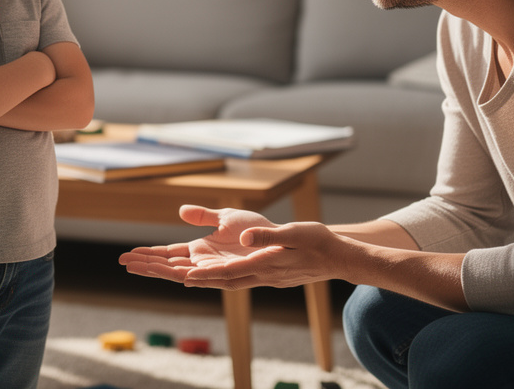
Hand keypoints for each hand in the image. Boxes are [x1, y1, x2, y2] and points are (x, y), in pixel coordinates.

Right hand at [118, 205, 276, 283]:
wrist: (284, 239)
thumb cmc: (257, 230)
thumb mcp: (225, 218)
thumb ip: (203, 216)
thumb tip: (181, 210)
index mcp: (201, 249)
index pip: (169, 254)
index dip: (149, 254)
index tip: (128, 254)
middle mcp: (205, 262)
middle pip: (169, 266)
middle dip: (146, 264)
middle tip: (122, 262)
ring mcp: (216, 269)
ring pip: (183, 273)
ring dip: (161, 271)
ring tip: (138, 268)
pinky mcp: (232, 272)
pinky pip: (209, 276)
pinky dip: (194, 276)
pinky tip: (180, 276)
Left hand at [181, 219, 344, 289]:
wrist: (338, 258)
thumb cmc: (318, 242)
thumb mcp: (293, 233)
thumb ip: (268, 236)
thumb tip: (244, 238)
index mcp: (265, 265)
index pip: (228, 272)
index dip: (205, 274)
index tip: (184, 276)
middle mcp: (262, 276)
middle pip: (223, 280)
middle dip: (198, 279)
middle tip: (175, 278)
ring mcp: (266, 278)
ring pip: (229, 281)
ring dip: (206, 279)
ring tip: (185, 277)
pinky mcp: (271, 276)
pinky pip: (239, 279)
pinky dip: (222, 278)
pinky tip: (215, 275)